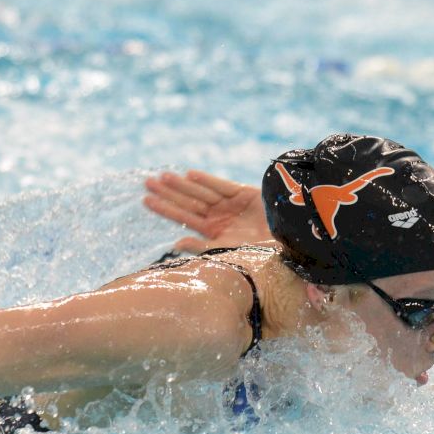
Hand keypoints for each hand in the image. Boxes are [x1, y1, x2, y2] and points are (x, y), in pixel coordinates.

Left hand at [143, 170, 271, 253]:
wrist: (287, 250)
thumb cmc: (257, 258)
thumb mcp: (226, 253)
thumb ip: (201, 247)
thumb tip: (176, 243)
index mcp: (212, 232)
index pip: (184, 217)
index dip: (165, 208)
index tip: (146, 199)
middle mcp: (219, 217)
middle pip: (189, 202)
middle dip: (168, 192)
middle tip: (147, 182)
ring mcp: (231, 205)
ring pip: (201, 193)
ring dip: (183, 185)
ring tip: (163, 177)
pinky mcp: (244, 194)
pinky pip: (222, 187)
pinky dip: (207, 182)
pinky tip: (190, 175)